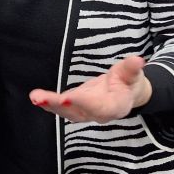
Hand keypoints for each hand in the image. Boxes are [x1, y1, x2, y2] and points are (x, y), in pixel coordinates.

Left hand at [29, 56, 151, 122]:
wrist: (127, 92)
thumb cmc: (129, 81)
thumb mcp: (132, 73)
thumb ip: (132, 68)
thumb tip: (138, 60)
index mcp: (116, 106)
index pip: (100, 107)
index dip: (84, 103)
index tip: (68, 97)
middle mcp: (100, 113)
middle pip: (79, 112)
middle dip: (59, 106)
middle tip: (42, 98)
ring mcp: (87, 112)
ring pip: (67, 112)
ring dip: (50, 105)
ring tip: (35, 97)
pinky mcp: (77, 107)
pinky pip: (62, 108)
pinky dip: (49, 104)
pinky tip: (36, 97)